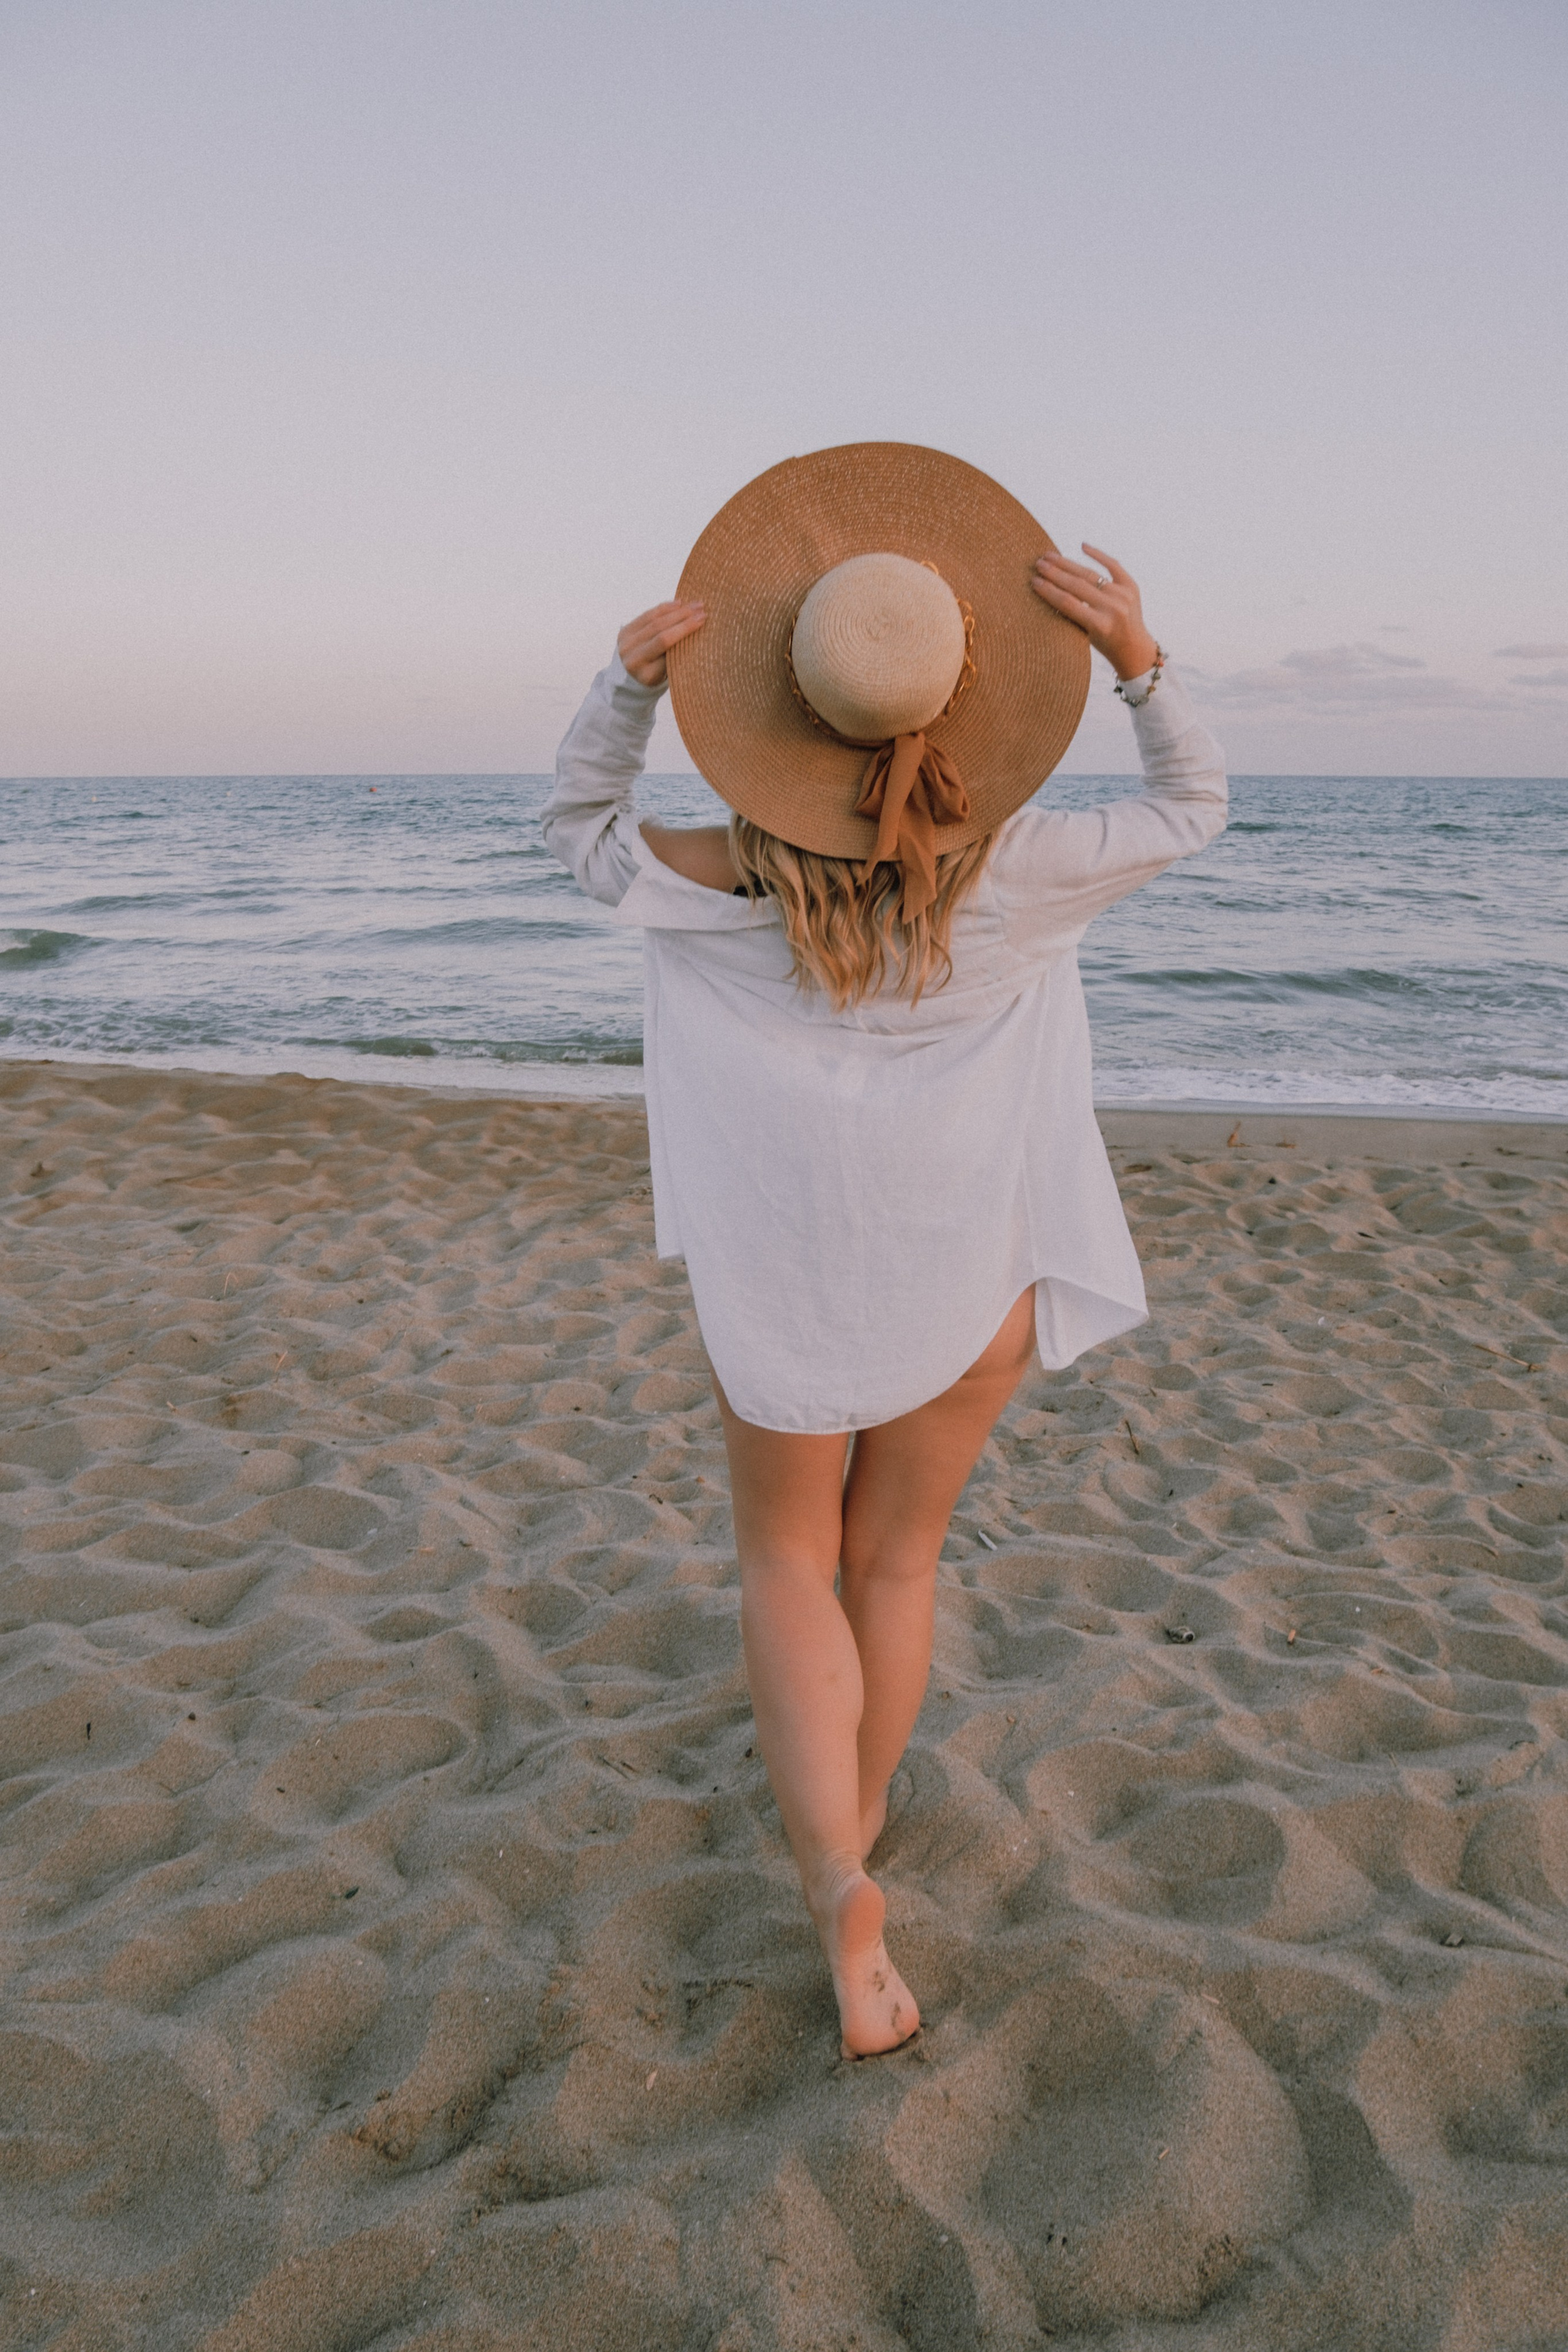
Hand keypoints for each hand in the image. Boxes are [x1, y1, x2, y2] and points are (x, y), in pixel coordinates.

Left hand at [618, 599, 706, 686]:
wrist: (633, 672)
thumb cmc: (659, 673)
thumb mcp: (670, 672)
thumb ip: (678, 655)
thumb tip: (696, 627)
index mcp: (648, 675)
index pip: (670, 651)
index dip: (685, 633)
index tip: (702, 622)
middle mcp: (633, 659)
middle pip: (662, 635)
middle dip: (684, 620)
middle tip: (701, 611)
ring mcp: (626, 644)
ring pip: (654, 622)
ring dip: (677, 611)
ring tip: (694, 605)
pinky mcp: (624, 631)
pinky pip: (646, 615)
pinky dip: (663, 608)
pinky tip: (678, 603)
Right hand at [1031, 546, 1158, 681]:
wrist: (1135, 649)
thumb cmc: (1105, 645)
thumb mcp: (1086, 636)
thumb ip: (1073, 615)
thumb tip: (1049, 588)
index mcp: (1100, 625)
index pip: (1068, 603)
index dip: (1049, 591)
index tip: (1034, 581)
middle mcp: (1113, 608)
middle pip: (1077, 586)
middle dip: (1055, 573)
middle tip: (1039, 564)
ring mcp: (1124, 595)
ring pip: (1090, 574)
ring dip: (1068, 564)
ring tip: (1051, 556)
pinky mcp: (1131, 586)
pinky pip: (1113, 565)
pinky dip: (1098, 555)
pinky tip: (1082, 546)